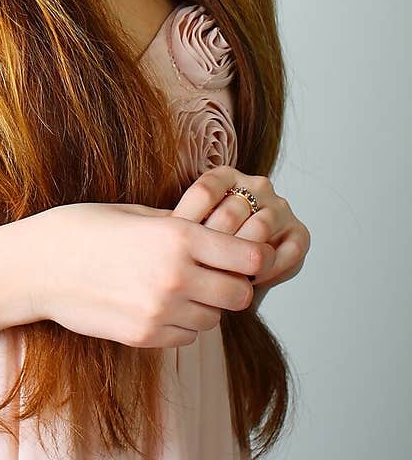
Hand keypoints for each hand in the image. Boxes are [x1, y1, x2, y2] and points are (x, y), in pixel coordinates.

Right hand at [23, 201, 276, 347]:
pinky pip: (187, 336)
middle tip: (215, 274)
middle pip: (239, 295)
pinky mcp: (144, 336)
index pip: (250, 258)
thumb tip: (218, 233)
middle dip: (233, 285)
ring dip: (208, 306)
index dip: (252, 256)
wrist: (36, 267)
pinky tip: (159, 304)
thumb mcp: (137, 212)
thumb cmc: (83, 229)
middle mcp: (176, 277)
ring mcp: (160, 312)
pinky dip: (183, 324)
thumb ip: (181, 225)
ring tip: (182, 288)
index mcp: (178, 237)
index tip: (240, 253)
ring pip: (214, 320)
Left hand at [172, 165, 310, 312]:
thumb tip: (159, 226)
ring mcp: (281, 209)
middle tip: (195, 268)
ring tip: (222, 277)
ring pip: (260, 227)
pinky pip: (287, 250)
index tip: (175, 246)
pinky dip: (268, 267)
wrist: (226, 276)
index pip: (207, 190)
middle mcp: (258, 187)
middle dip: (213, 243)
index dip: (190, 219)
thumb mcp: (183, 233)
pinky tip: (249, 282)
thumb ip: (175, 225)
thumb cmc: (198, 252)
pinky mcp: (299, 236)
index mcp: (227, 177)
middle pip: (233, 210)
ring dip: (240, 256)